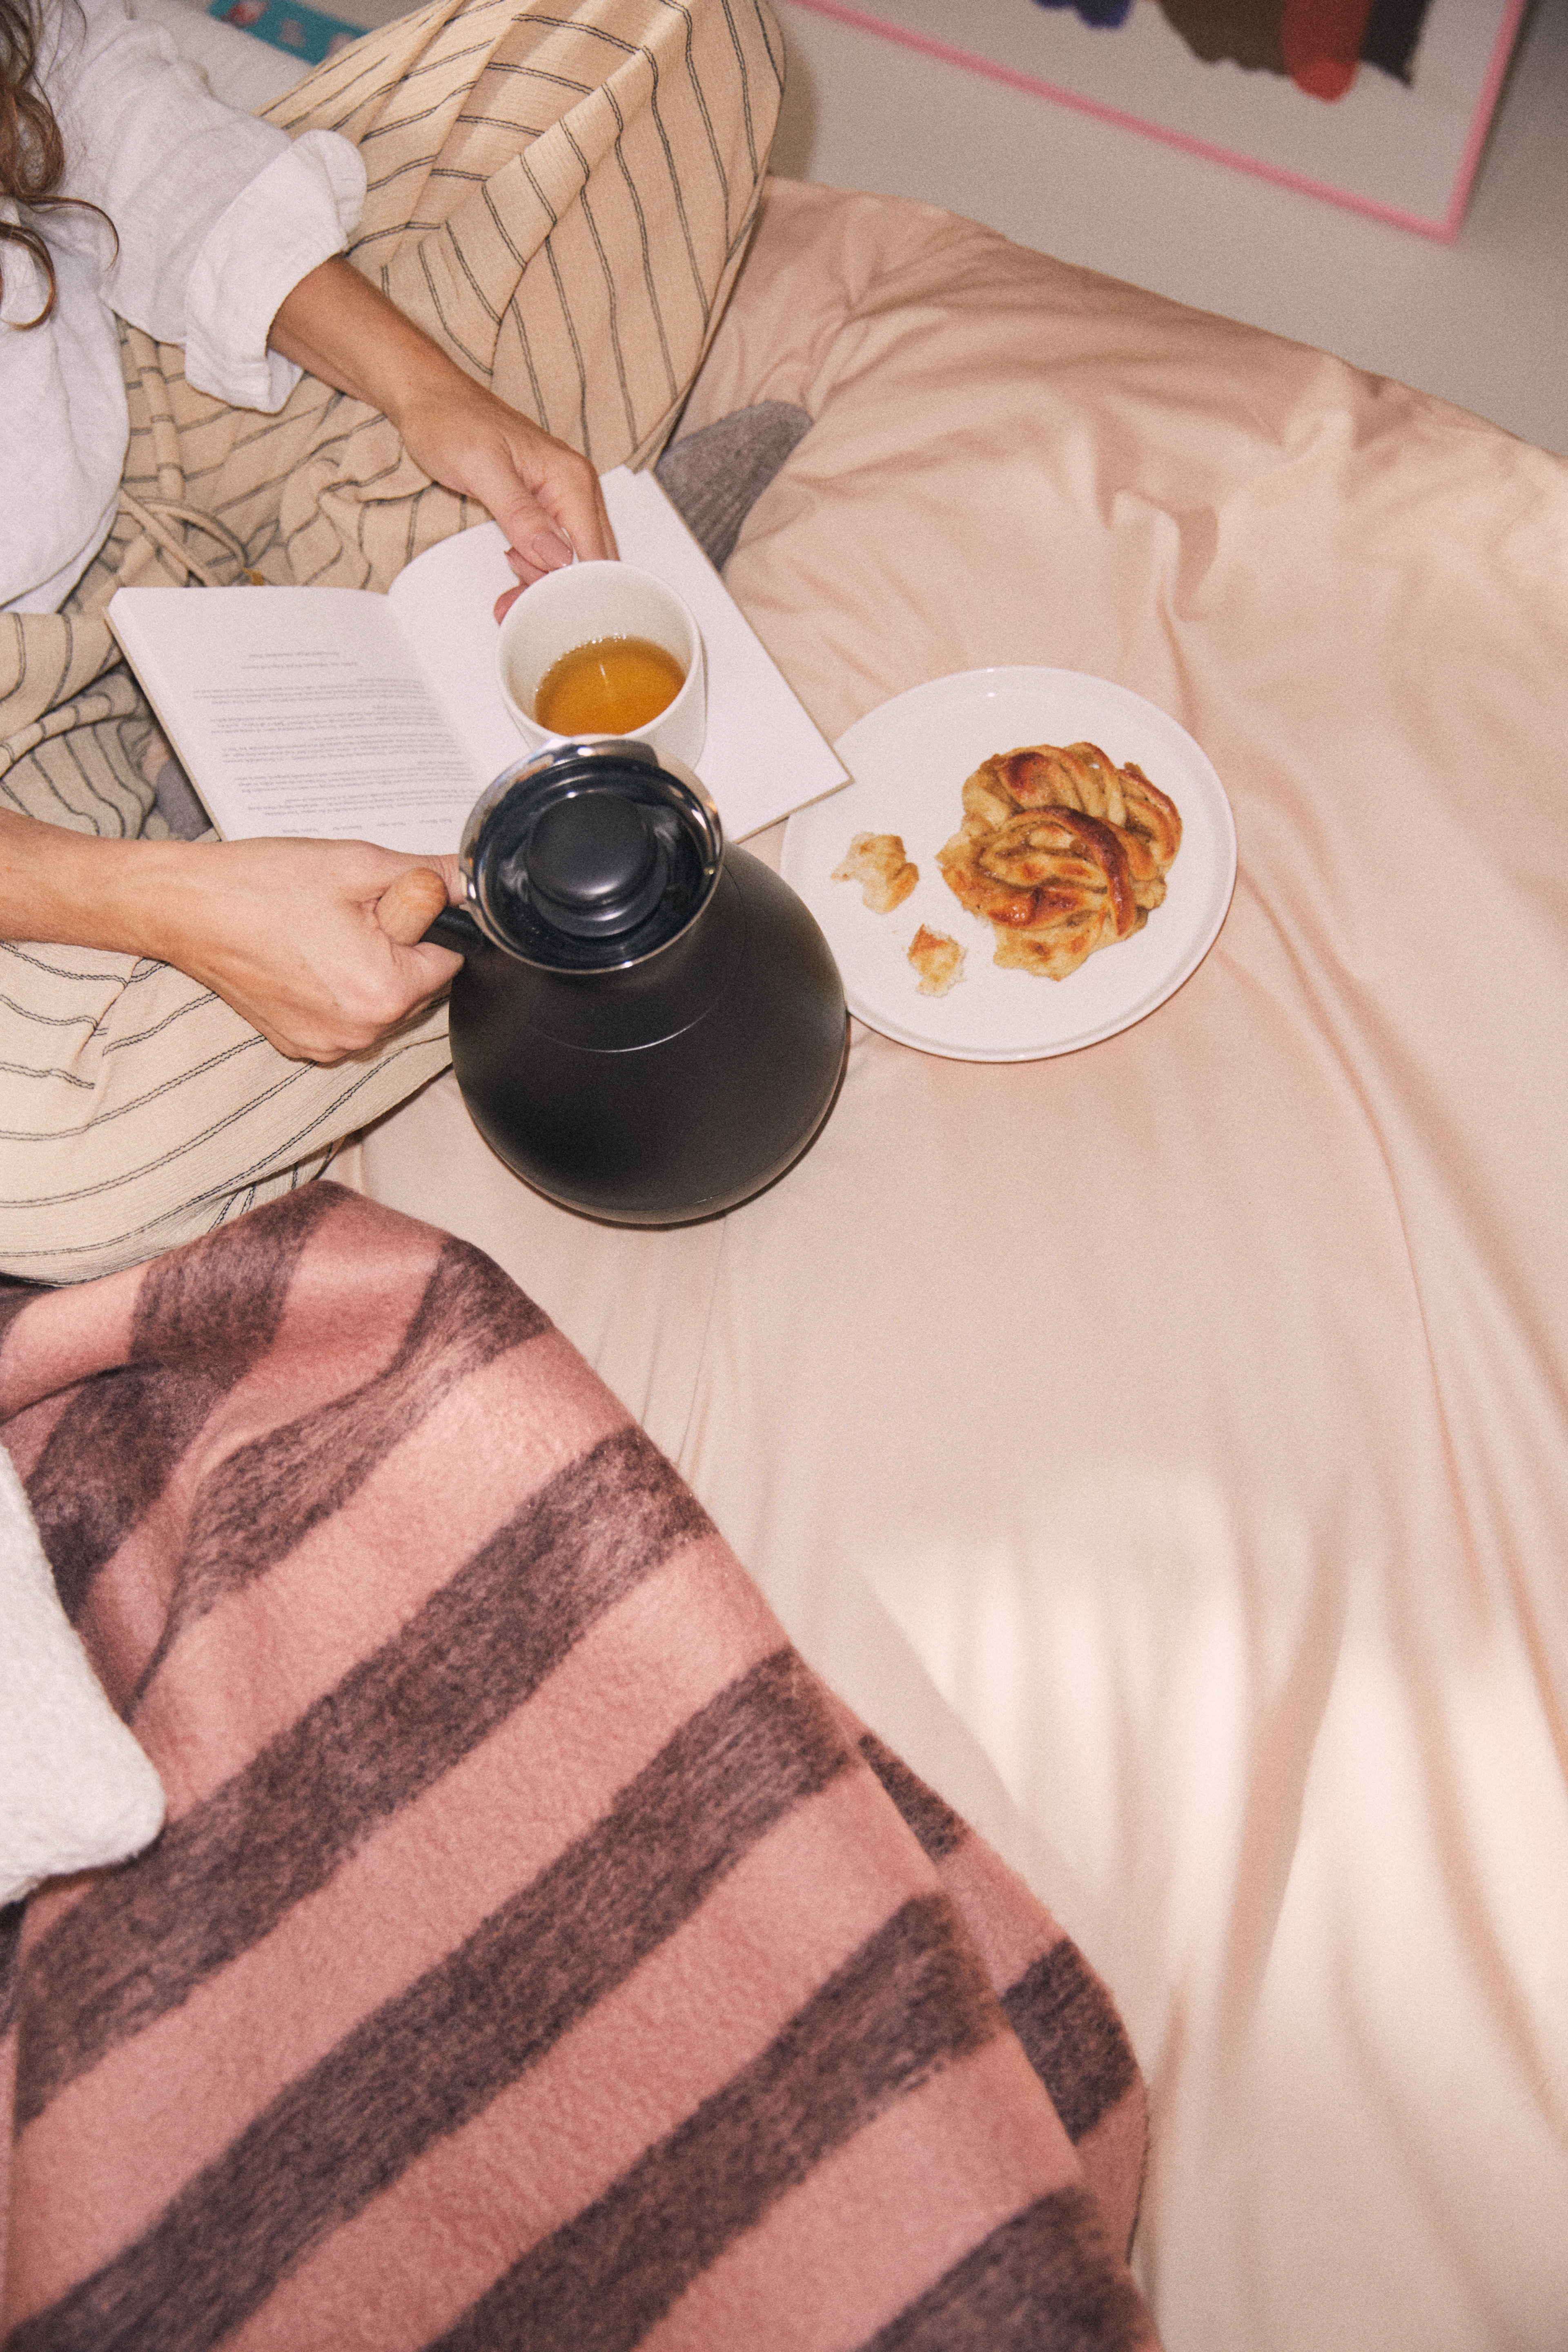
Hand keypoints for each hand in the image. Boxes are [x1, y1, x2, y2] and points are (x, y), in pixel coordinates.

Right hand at [0, 813, 463, 1063]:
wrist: (186, 908)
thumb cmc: (262, 884)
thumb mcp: (357, 865)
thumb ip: (426, 878)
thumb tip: (471, 882)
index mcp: (383, 991)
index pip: (450, 956)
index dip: (424, 920)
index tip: (384, 901)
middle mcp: (361, 1031)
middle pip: (417, 984)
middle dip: (397, 945)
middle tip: (345, 912)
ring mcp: (329, 1044)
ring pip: (381, 1000)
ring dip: (367, 966)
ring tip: (319, 931)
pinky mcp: (303, 1044)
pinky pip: (347, 1015)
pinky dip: (336, 987)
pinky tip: (303, 956)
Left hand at [393, 376, 615, 616]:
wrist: (430, 398)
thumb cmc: (451, 422)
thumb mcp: (482, 468)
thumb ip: (522, 514)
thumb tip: (557, 557)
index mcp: (572, 480)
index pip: (594, 553)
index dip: (573, 590)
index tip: (541, 610)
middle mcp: (576, 491)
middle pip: (590, 563)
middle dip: (557, 594)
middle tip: (514, 605)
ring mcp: (562, 500)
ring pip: (572, 563)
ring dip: (541, 587)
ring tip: (506, 595)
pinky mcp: (544, 509)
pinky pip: (553, 553)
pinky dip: (534, 573)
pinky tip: (511, 574)